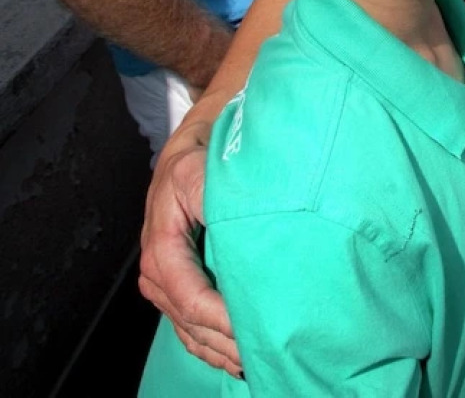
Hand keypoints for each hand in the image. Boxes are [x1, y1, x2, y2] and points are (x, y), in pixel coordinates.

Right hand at [138, 122, 240, 376]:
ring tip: (253, 362)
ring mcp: (167, 279)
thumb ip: (211, 194)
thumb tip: (230, 218)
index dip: (217, 317)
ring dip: (218, 349)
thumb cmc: (202, 157)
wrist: (193, 146)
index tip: (249, 328)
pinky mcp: (179, 283)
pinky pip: (189, 324)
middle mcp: (159, 267)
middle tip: (262, 353)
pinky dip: (210, 345)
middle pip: (188, 318)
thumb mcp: (201, 169)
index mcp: (162, 244)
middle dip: (223, 341)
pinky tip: (235, 358)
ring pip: (188, 327)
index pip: (188, 294)